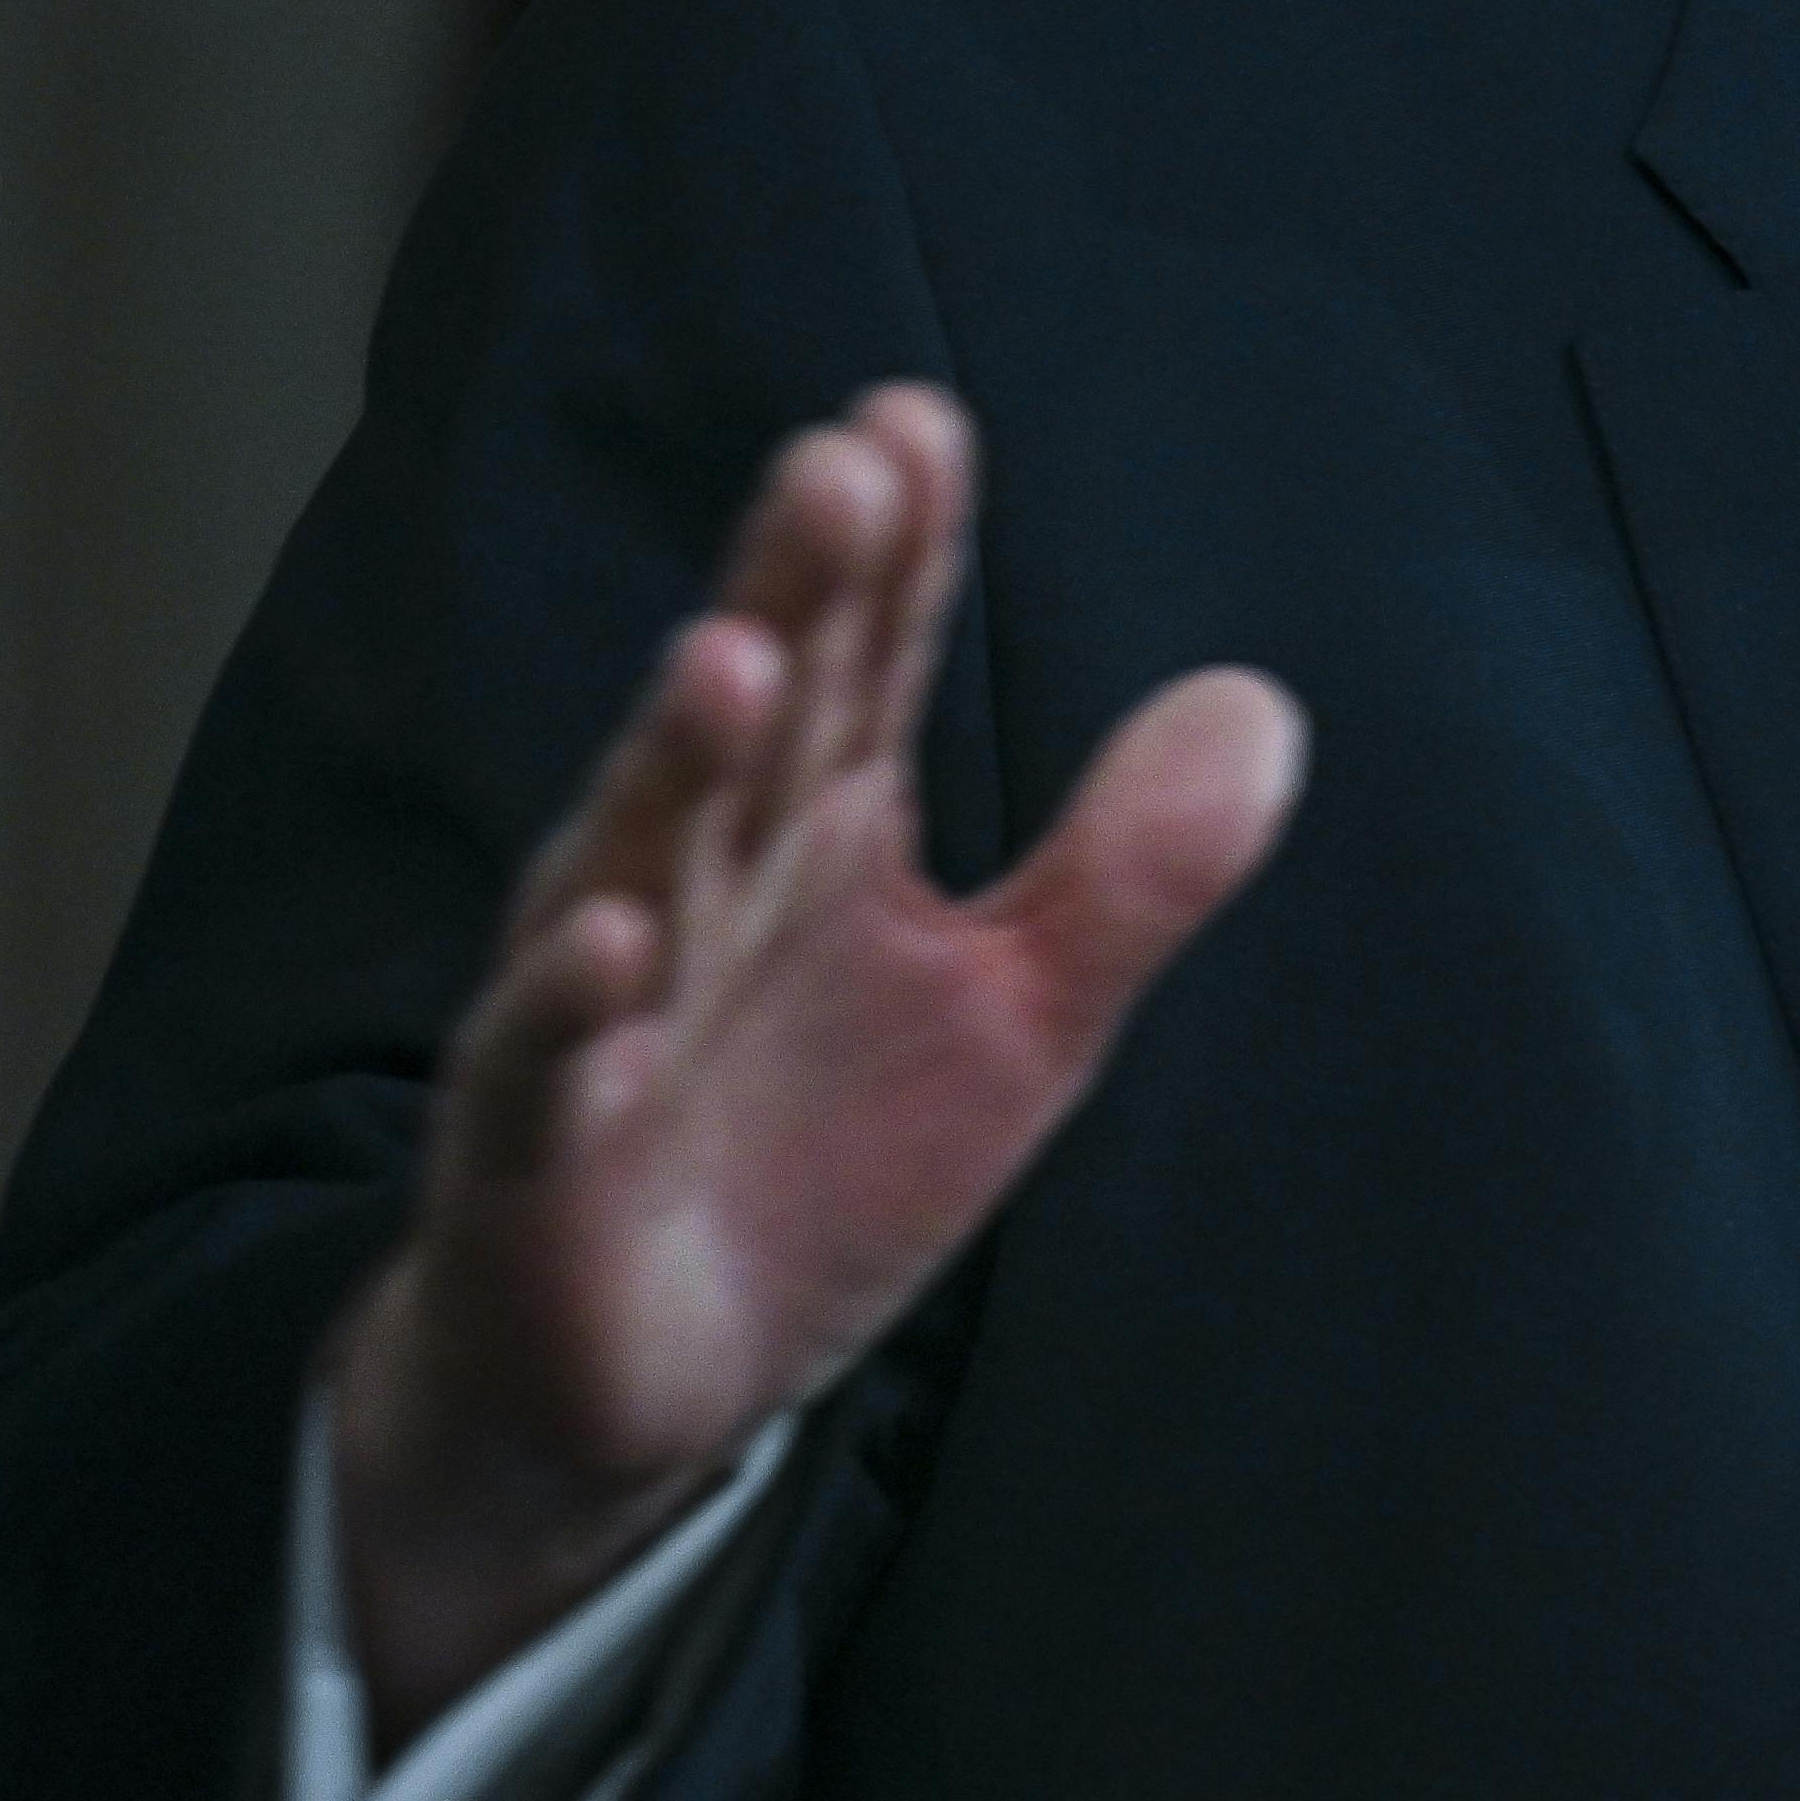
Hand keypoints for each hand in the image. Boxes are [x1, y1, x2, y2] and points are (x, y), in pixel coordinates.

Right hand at [320, 386, 1300, 1754]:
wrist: (639, 1380)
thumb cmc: (818, 1159)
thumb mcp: (1019, 1013)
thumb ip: (1130, 867)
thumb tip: (1264, 704)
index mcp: (814, 832)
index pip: (864, 661)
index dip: (895, 549)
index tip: (919, 420)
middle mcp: (695, 887)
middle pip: (753, 721)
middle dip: (792, 593)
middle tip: (838, 463)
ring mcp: (604, 1019)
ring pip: (635, 863)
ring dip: (678, 761)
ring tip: (735, 654)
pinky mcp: (535, 1164)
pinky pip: (542, 1072)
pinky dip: (570, 1009)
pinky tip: (611, 936)